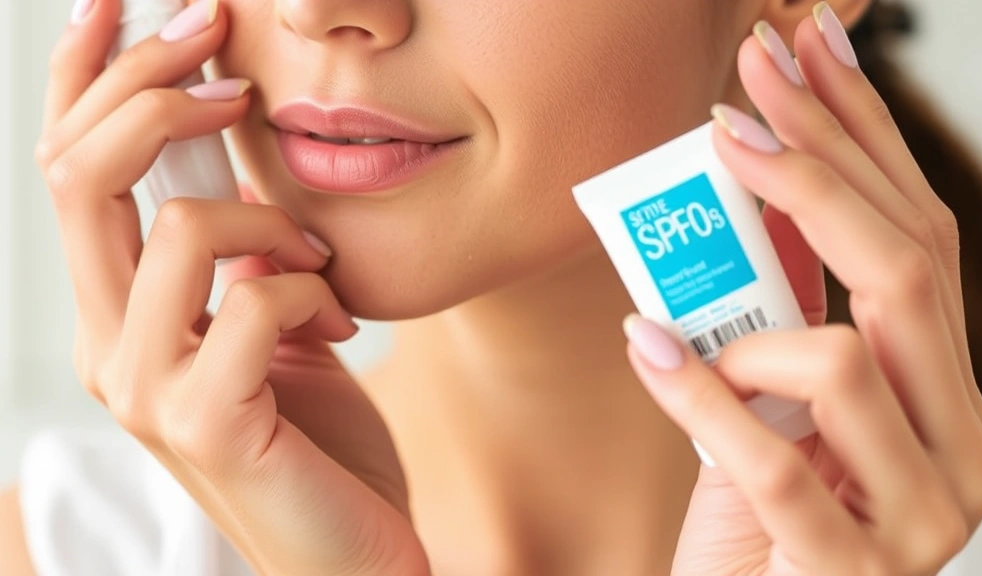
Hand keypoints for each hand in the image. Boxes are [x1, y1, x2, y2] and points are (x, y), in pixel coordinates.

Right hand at [35, 2, 427, 573]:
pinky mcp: (203, 423)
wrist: (354, 548)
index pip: (68, 169)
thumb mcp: (273, 319)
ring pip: (178, 228)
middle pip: (84, 173)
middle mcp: (105, 345)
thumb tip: (231, 149)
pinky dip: (308, 292)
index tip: (122, 1)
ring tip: (320, 271)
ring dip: (272, 225)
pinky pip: (251, 303)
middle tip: (222, 46)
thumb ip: (239, 249)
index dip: (85, 75)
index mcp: (117, 313)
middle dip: (155, 85)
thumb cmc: (318, 437)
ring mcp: (144, 389)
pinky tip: (338, 326)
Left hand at [627, 13, 981, 575]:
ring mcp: (917, 517)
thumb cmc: (755, 521)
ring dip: (749, 325)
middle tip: (737, 98)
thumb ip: (786, 310)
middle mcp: (959, 448)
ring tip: (678, 330)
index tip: (808, 48)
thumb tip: (755, 193)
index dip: (866, 135)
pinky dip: (699, 394)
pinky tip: (647, 348)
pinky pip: (772, 460)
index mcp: (947, 396)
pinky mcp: (849, 572)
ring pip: (851, 360)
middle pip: (907, 270)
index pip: (922, 238)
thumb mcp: (776, 399)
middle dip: (817, 166)